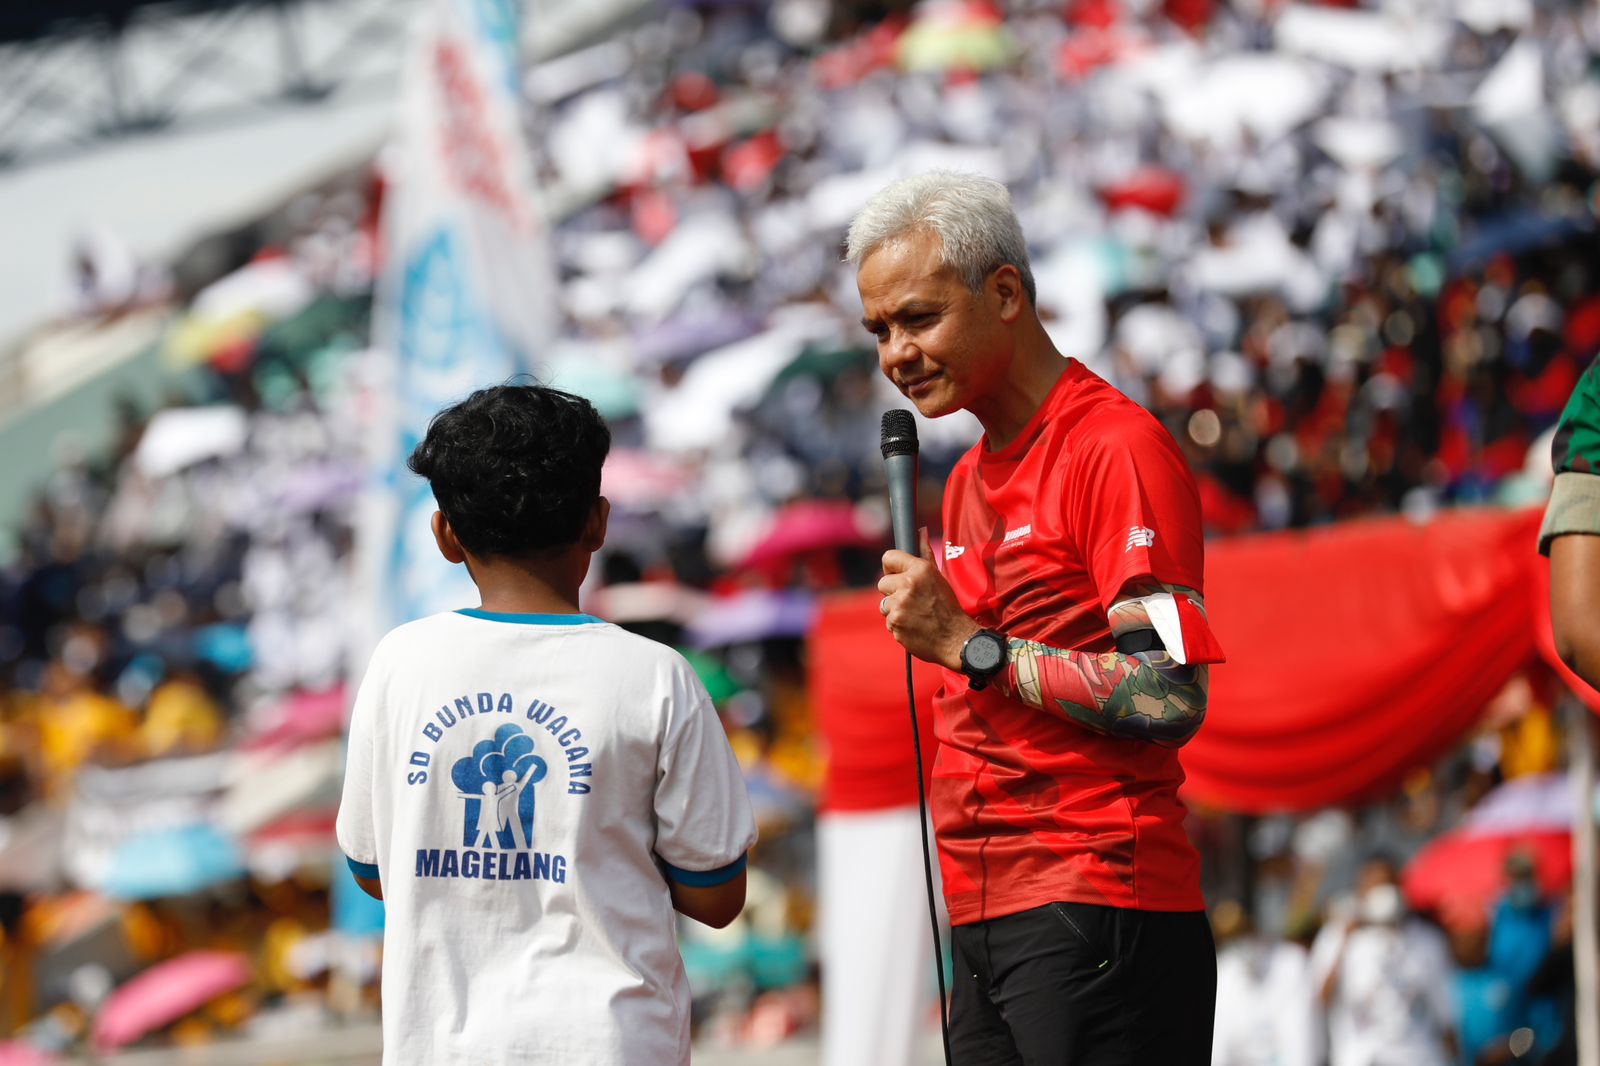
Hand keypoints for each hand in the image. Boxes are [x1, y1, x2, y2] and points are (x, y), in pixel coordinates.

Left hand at [878, 530, 980, 670]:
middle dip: (893, 592)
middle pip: (882, 583)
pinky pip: (888, 621)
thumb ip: (925, 553)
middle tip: (911, 600)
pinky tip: (913, 626)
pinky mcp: (895, 623)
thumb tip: (920, 530)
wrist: (955, 639)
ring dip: (895, 610)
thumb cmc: (947, 606)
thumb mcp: (938, 576)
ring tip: (914, 615)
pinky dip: (898, 625)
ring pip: (884, 604)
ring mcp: (900, 605)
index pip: (888, 557)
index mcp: (920, 570)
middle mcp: (908, 585)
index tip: (896, 574)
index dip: (890, 567)